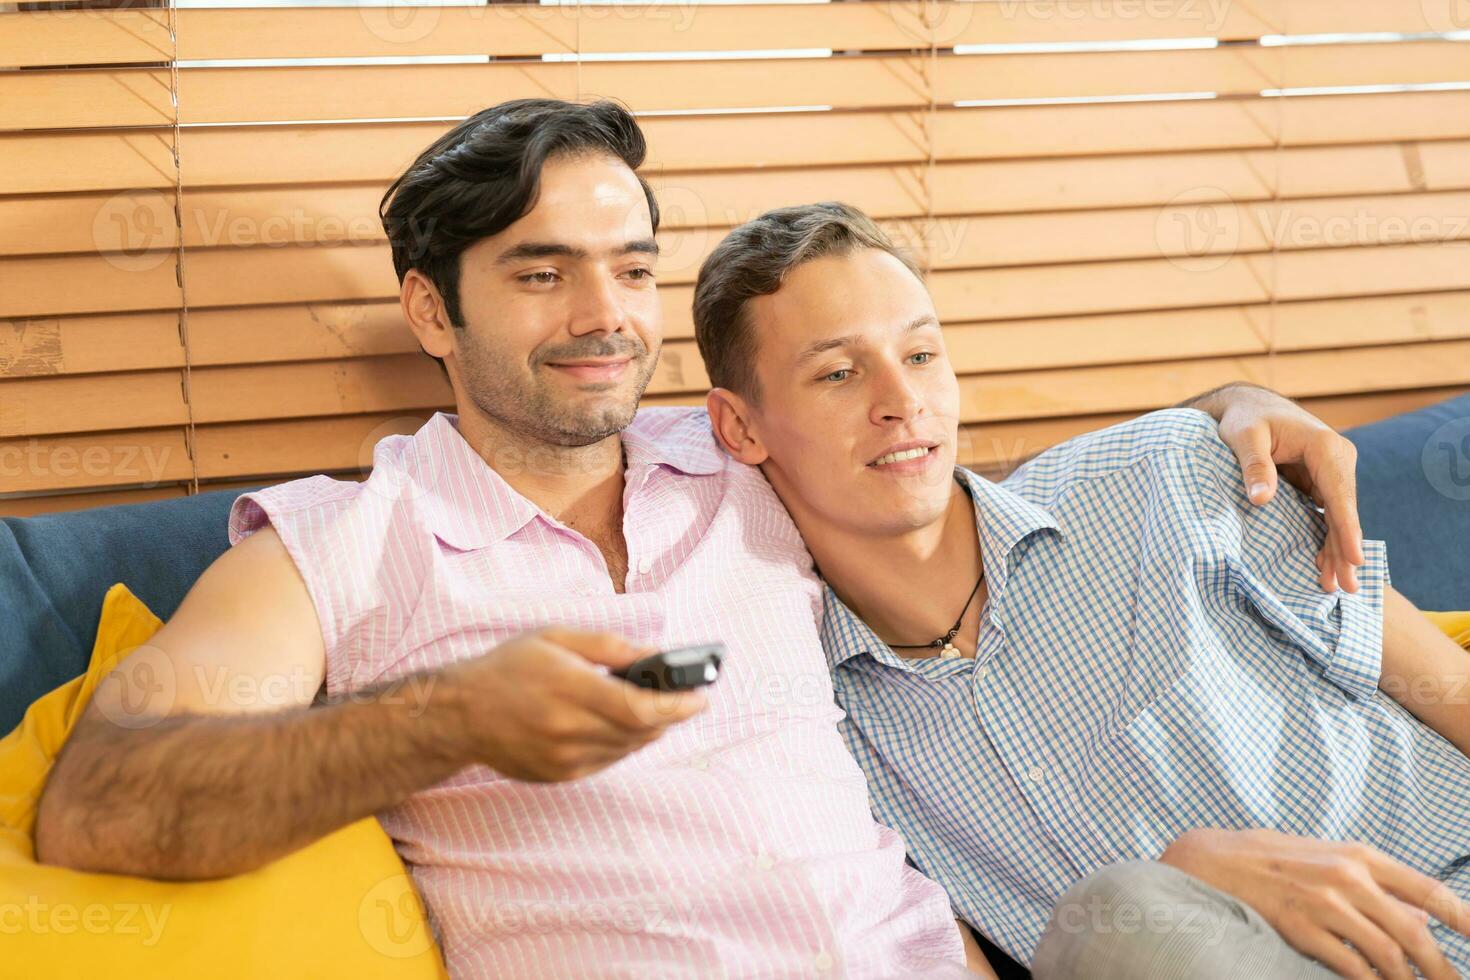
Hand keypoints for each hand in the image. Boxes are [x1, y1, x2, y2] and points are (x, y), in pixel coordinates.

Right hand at [441, 627, 708, 781]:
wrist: (460, 714)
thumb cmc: (508, 668)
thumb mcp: (556, 638)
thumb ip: (608, 646)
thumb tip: (653, 655)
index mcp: (570, 690)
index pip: (641, 708)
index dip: (678, 706)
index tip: (702, 698)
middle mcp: (569, 731)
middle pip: (642, 732)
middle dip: (670, 715)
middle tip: (685, 698)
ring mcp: (565, 760)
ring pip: (628, 749)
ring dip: (649, 729)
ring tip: (653, 706)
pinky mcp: (560, 776)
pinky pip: (608, 761)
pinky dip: (623, 743)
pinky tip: (618, 724)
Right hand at [1161, 827, 1469, 978]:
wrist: (1210, 859)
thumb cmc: (1269, 858)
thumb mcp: (1327, 859)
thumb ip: (1375, 885)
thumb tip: (1421, 917)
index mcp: (1359, 855)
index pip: (1429, 889)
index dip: (1466, 919)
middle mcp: (1347, 876)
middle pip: (1414, 932)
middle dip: (1442, 969)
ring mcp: (1324, 902)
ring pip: (1388, 954)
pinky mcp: (1301, 928)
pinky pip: (1351, 966)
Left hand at [1209, 385, 1365, 592]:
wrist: (1251, 405)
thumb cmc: (1247, 419)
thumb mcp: (1244, 437)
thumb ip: (1254, 466)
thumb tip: (1261, 501)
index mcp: (1325, 447)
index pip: (1339, 494)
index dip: (1346, 529)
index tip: (1355, 558)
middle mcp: (1338, 459)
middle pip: (1344, 511)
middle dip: (1345, 549)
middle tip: (1347, 587)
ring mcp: (1332, 472)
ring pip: (1338, 516)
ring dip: (1337, 550)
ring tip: (1336, 585)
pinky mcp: (1322, 481)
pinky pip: (1327, 514)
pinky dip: (1327, 539)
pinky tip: (1325, 565)